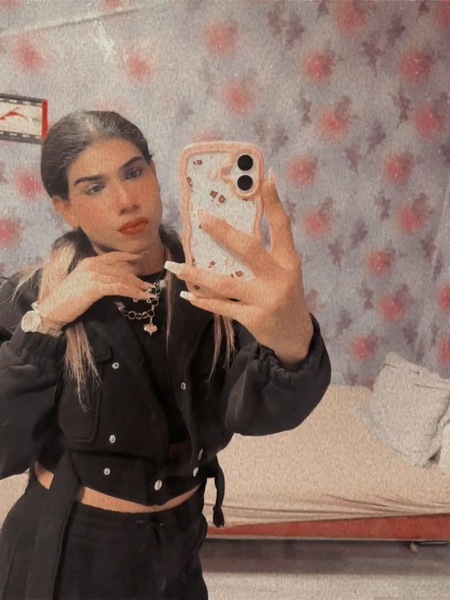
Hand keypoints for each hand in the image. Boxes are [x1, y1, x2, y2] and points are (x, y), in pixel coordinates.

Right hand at [37, 251, 155, 328]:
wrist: (54, 308)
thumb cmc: (68, 299)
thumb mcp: (84, 283)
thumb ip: (99, 279)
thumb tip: (117, 284)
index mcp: (89, 262)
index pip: (113, 256)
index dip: (129, 256)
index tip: (142, 255)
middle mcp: (92, 265)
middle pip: (121, 270)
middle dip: (136, 279)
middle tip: (148, 286)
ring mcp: (93, 275)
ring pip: (121, 279)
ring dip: (137, 287)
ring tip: (148, 294)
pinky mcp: (95, 287)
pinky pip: (118, 288)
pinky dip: (131, 292)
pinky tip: (139, 296)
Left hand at [166, 171, 313, 367]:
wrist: (295, 335)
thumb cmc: (285, 294)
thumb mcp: (285, 270)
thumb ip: (267, 250)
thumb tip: (233, 226)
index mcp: (289, 261)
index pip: (282, 225)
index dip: (274, 201)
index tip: (264, 176)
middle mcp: (279, 277)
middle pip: (248, 249)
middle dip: (222, 231)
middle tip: (199, 216)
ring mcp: (266, 299)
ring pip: (225, 283)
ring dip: (196, 274)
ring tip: (174, 265)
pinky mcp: (253, 318)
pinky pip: (221, 306)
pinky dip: (202, 300)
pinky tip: (185, 293)